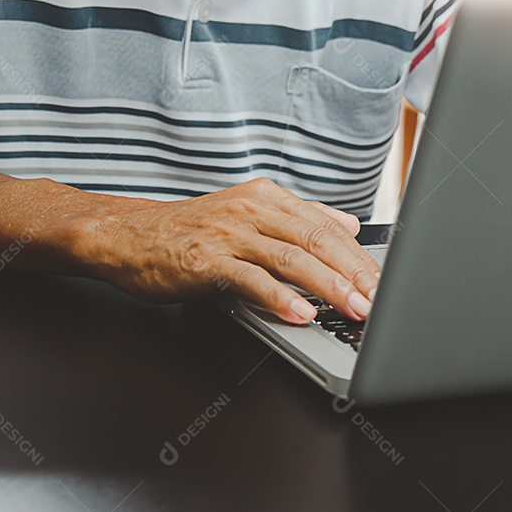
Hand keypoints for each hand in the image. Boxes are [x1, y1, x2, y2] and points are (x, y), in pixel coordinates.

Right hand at [77, 179, 380, 323]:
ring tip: (352, 308)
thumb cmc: (191, 231)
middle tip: (376, 300)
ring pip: (290, 259)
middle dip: (352, 273)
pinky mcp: (206, 260)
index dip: (358, 256)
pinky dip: (279, 298)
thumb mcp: (251, 213)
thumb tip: (350, 225)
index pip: (326, 227)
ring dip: (327, 287)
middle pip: (316, 241)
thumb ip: (301, 217)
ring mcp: (229, 233)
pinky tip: (302, 313)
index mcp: (269, 198)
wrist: (129, 236)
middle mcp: (252, 210)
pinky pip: (250, 279)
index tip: (381, 282)